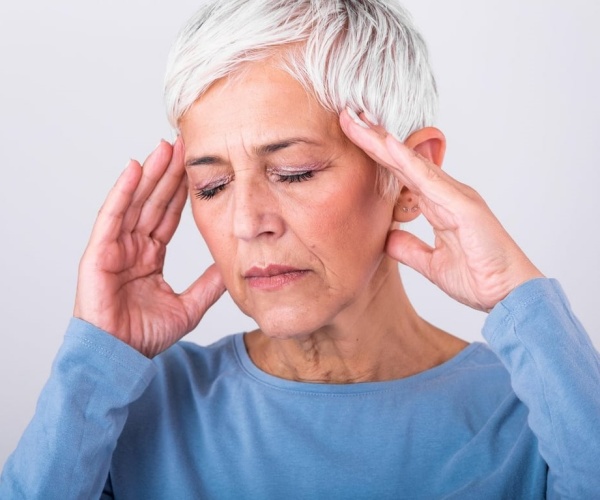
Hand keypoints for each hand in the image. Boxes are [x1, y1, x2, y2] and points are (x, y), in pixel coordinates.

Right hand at [73, 139, 224, 356]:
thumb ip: (209, 284)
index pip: (169, 215)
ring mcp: (115, 248)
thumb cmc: (145, 336)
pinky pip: (112, 217)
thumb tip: (232, 265)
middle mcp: (133, 247)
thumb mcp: (189, 306)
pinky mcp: (99, 253)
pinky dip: (122, 192)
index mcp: (151, 256)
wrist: (120, 357)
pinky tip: (135, 169)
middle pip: (154, 202)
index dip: (182, 191)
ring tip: (165, 147)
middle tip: (184, 144)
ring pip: (135, 203)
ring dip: (150, 174)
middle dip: (169, 173)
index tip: (197, 166)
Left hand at [340, 109, 543, 311]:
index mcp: (440, 206)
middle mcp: (447, 194)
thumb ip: (409, 248)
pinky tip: (386, 144)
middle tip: (346, 116)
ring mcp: (456, 196)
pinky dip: (407, 161)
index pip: (400, 175)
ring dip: (383, 141)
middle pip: (403, 161)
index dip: (376, 156)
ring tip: (357, 120)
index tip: (351, 138)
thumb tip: (386, 238)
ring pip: (412, 163)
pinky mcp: (464, 206)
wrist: (511, 295)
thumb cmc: (480, 278)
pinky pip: (429, 180)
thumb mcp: (431, 264)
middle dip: (373, 139)